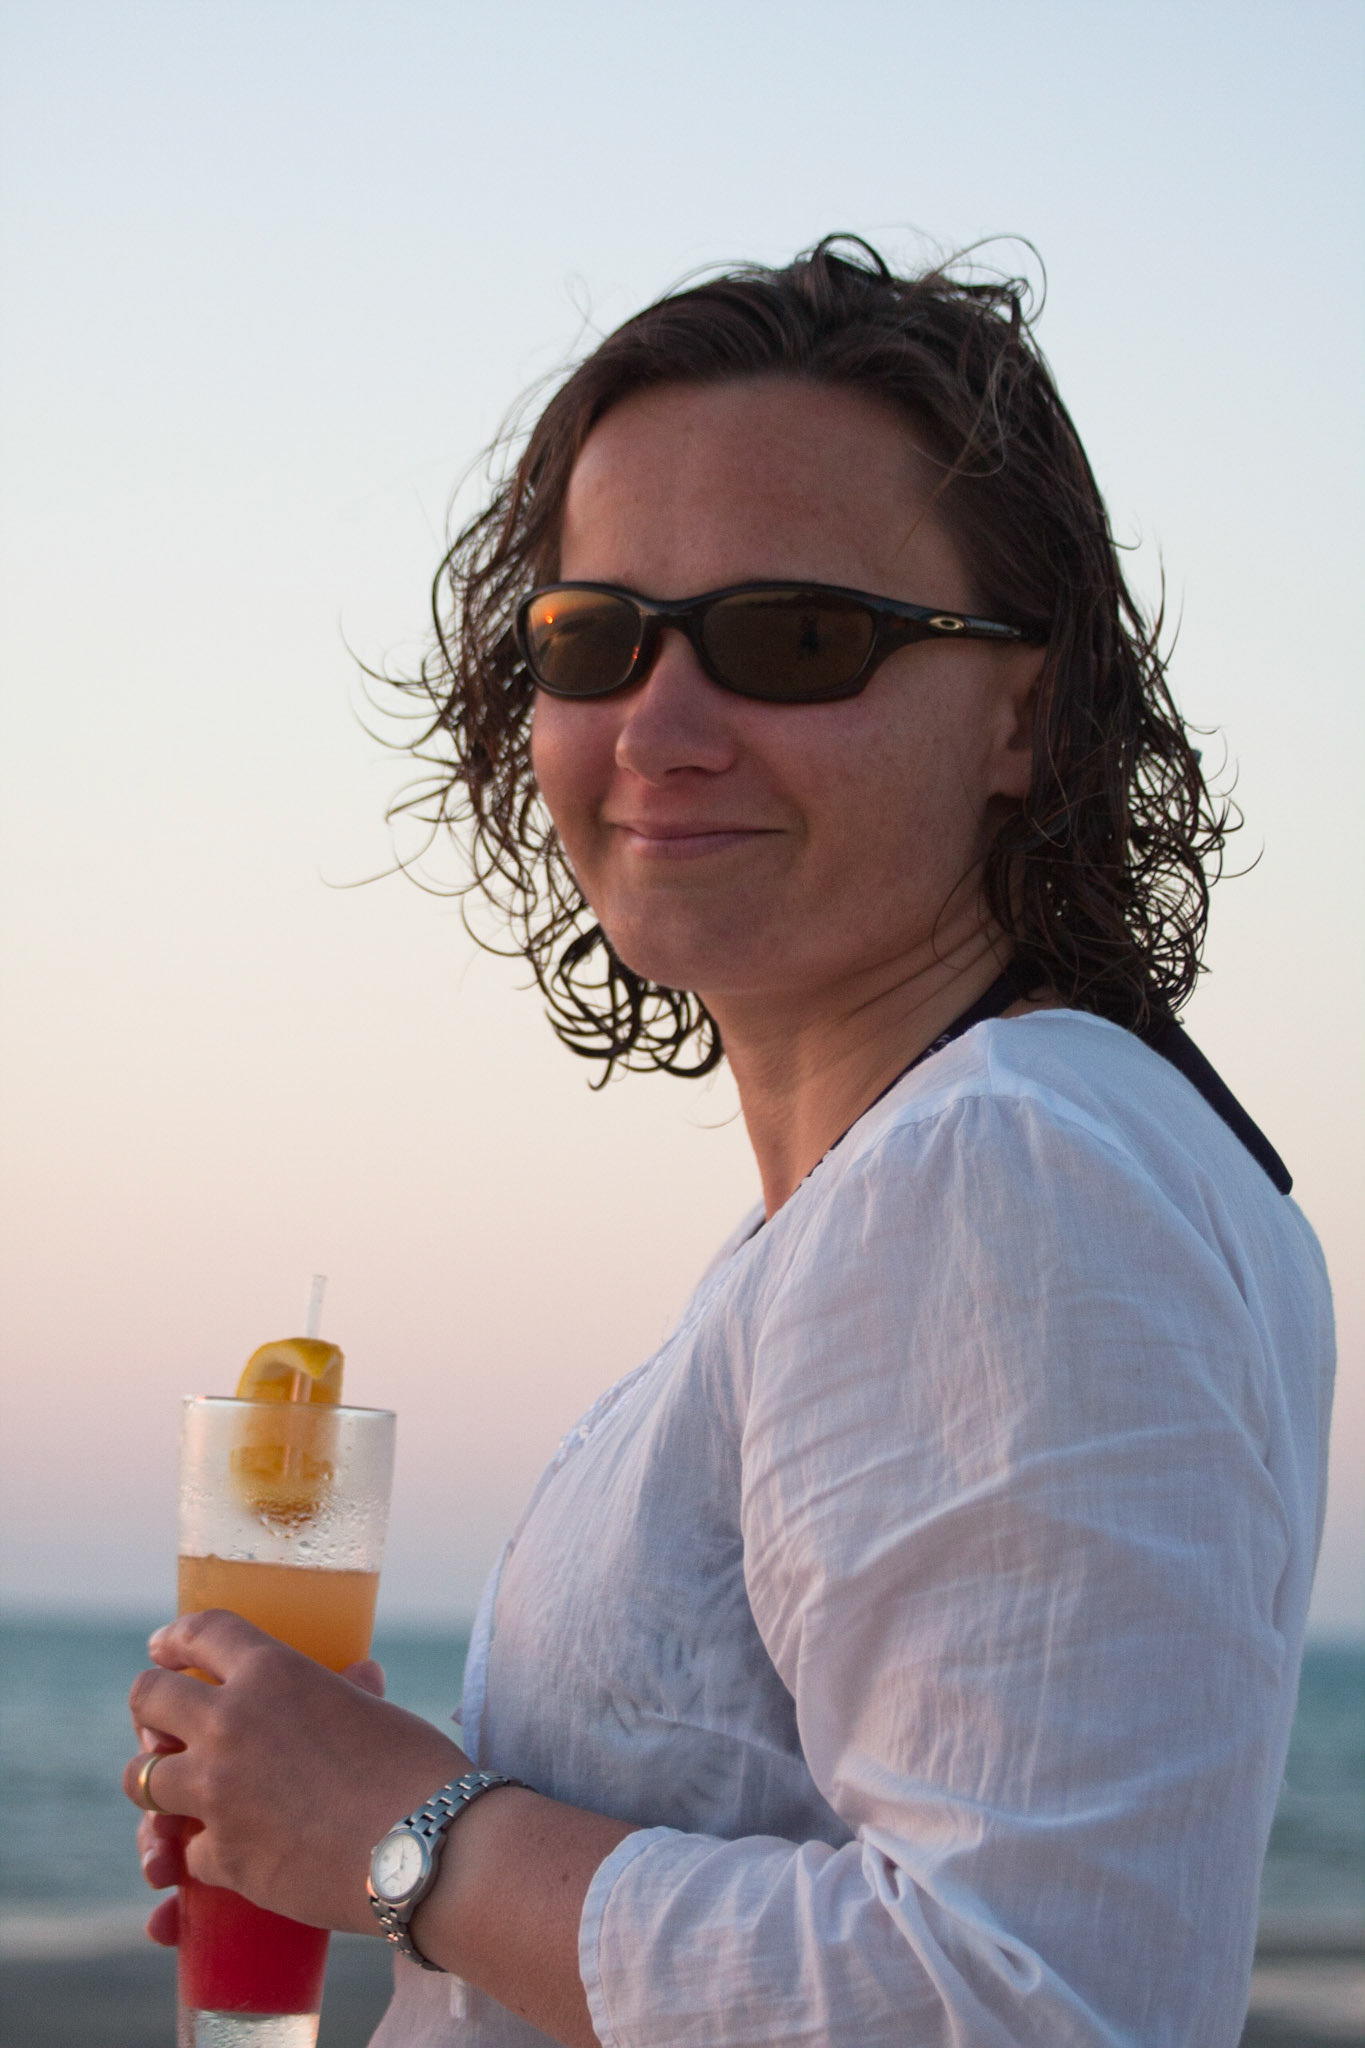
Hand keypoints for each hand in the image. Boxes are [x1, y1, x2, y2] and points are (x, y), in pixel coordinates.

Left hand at [124, 1612, 464, 1934]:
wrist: (430, 1847)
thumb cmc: (417, 1768)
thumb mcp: (375, 1710)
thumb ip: (345, 1691)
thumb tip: (360, 1672)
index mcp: (271, 1671)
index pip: (201, 1633)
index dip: (175, 1638)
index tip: (163, 1649)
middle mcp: (231, 1723)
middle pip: (148, 1698)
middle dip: (148, 1709)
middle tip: (160, 1723)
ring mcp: (219, 1792)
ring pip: (141, 1779)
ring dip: (156, 1784)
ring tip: (173, 1792)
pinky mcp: (223, 1857)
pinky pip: (186, 1852)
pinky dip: (205, 1853)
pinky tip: (228, 1853)